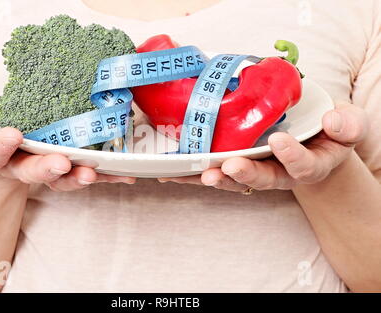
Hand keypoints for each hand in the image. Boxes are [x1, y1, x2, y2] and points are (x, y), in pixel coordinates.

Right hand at [0, 94, 135, 190]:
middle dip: (46, 168)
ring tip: (92, 173)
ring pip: (60, 178)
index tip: (12, 134)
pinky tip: (124, 174)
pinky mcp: (66, 169)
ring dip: (77, 176)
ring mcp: (44, 169)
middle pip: (31, 171)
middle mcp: (19, 166)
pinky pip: (83, 174)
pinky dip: (104, 177)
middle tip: (60, 162)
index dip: (0, 147)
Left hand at [159, 103, 368, 190]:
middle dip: (245, 174)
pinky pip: (215, 170)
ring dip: (217, 176)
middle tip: (230, 167)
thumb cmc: (328, 132)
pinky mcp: (236, 164)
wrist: (312, 140)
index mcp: (308, 164)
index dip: (292, 157)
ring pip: (236, 179)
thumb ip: (347, 125)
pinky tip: (172, 173)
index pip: (303, 167)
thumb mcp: (347, 126)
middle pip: (263, 179)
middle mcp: (280, 173)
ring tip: (200, 173)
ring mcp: (256, 169)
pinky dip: (194, 174)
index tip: (281, 141)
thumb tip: (333, 121)